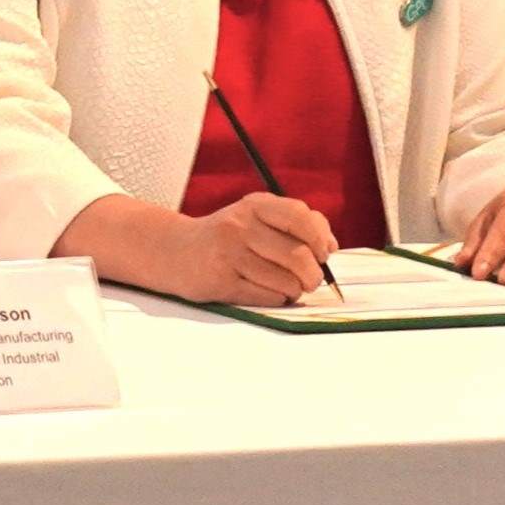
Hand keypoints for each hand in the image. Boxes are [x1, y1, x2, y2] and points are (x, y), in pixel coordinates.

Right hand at [158, 192, 343, 305]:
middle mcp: (239, 226)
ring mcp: (228, 254)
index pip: (301, 216)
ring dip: (291, 290)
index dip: (320, 239)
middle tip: (307, 279)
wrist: (175, 251)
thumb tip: (329, 246)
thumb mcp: (257, 217)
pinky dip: (273, 299)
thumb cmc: (228, 237)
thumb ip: (296, 223)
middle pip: (300, 257)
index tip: (322, 253)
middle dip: (311, 275)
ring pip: (286, 282)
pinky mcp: (220, 282)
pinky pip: (267, 298)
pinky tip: (259, 289)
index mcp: (254, 205)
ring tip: (280, 285)